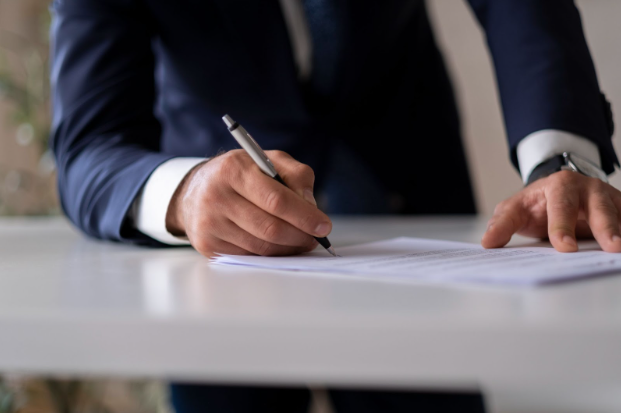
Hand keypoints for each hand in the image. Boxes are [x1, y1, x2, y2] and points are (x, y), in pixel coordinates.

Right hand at [166, 150, 329, 256]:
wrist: (195, 191)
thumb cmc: (239, 175)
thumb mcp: (268, 161)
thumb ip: (296, 175)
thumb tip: (310, 206)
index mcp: (234, 169)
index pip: (276, 200)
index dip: (304, 216)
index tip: (323, 225)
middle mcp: (216, 196)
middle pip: (270, 228)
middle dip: (300, 236)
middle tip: (315, 237)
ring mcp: (209, 223)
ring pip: (261, 247)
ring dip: (288, 248)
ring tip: (301, 241)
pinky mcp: (208, 244)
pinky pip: (249, 256)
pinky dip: (270, 254)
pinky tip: (279, 245)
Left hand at [482, 170, 620, 252]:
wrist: (555, 192)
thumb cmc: (535, 205)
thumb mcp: (514, 210)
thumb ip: (502, 224)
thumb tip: (488, 242)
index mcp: (560, 185)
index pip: (561, 207)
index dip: (563, 227)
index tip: (564, 247)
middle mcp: (588, 188)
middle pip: (600, 208)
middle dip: (606, 227)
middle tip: (612, 246)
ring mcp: (609, 198)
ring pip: (620, 213)